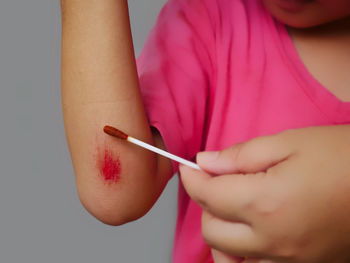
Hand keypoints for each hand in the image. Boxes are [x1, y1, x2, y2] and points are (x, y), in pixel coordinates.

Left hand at [180, 125, 349, 262]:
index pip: (207, 195)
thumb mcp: (290, 143)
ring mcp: (288, 260)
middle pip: (211, 230)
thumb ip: (240, 156)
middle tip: (218, 181)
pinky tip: (249, 234)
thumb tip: (204, 163)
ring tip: (231, 209)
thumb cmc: (343, 157)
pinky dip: (241, 254)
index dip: (192, 178)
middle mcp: (272, 241)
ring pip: (229, 258)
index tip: (189, 167)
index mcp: (265, 203)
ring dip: (220, 232)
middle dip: (206, 203)